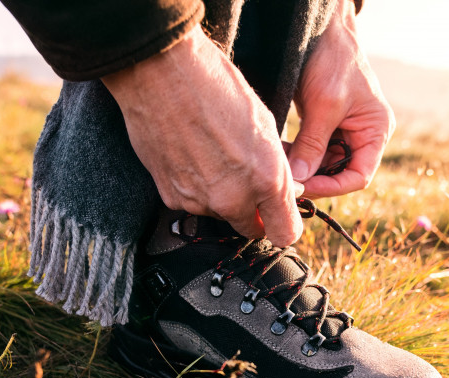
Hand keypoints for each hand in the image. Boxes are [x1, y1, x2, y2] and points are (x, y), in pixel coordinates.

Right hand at [102, 26, 303, 246]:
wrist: (162, 73)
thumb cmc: (217, 87)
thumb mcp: (265, 123)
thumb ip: (277, 166)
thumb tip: (286, 189)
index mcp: (266, 179)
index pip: (285, 233)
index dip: (284, 224)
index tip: (280, 215)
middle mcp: (233, 199)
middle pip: (251, 229)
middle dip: (254, 213)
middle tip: (247, 180)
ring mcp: (199, 201)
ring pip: (219, 214)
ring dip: (222, 196)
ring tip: (213, 155)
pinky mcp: (170, 197)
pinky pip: (191, 203)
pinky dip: (195, 188)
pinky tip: (191, 155)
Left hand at [288, 0, 394, 197]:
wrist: (321, 31)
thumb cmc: (333, 60)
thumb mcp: (325, 104)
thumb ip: (313, 143)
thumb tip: (299, 179)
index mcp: (376, 132)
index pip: (359, 176)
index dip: (333, 187)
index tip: (305, 187)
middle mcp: (363, 136)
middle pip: (339, 173)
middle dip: (314, 178)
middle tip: (287, 182)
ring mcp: (343, 132)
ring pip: (323, 165)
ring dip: (302, 168)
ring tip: (280, 166)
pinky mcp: (324, 126)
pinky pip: (312, 151)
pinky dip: (297, 155)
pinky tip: (280, 153)